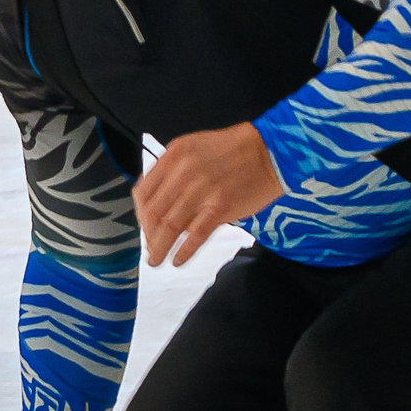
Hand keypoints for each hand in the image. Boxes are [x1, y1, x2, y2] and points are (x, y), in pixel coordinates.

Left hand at [135, 121, 285, 266]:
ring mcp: (202, 190)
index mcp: (174, 156)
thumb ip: (174, 172)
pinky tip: (178, 260)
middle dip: (149, 236)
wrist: (270, 151)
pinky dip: (183, 251)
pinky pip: (195, 235)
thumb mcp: (194, 149)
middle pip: (154, 212)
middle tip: (151, 249)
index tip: (145, 227)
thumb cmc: (234, 150)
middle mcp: (184, 172)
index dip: (140, 215)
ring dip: (160, 248)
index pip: (143, 192)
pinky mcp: (220, 207)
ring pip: (170, 227)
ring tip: (157, 261)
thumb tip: (160, 203)